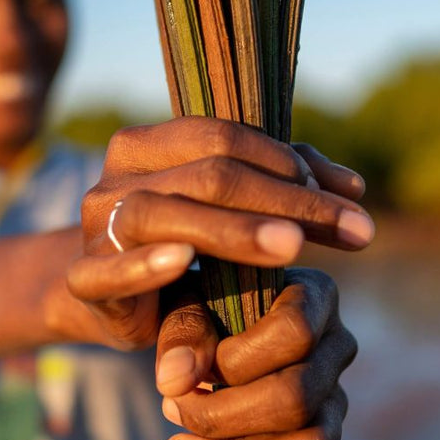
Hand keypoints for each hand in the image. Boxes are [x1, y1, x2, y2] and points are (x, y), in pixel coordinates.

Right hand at [62, 117, 372, 349]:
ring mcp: (96, 226)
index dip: (289, 163)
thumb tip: (354, 188)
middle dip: (287, 202)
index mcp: (149, 144)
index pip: (224, 138)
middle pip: (208, 176)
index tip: (353, 199)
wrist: (110, 301)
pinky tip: (183, 262)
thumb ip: (286, 186)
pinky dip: (145, 264)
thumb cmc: (182, 245)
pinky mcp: (84, 278)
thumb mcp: (231, 212)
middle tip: (354, 229)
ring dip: (233, 230)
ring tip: (293, 247)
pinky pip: (110, 271)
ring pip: (164, 215)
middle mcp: (118, 176)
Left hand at [153, 267, 393, 439]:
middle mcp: (338, 346)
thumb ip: (181, 334)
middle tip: (171, 411)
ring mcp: (339, 400)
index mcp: (314, 296)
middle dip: (221, 417)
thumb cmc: (202, 309)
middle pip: (297, 400)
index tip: (191, 366)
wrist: (212, 332)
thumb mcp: (184, 301)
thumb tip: (176, 381)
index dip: (236, 359)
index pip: (294, 333)